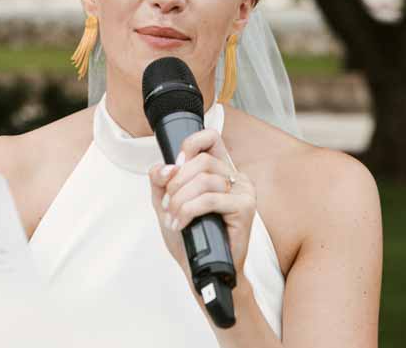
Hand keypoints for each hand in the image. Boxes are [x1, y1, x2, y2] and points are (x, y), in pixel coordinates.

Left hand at [148, 128, 255, 282]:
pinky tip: (181, 223)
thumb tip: (166, 167)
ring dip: (180, 200)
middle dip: (177, 183)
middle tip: (167, 205)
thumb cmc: (189, 235)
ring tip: (173, 217)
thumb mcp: (166, 201)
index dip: (190, 145)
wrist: (201, 268)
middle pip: (202, 161)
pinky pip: (210, 199)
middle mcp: (236, 176)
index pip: (210, 138)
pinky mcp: (245, 208)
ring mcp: (244, 191)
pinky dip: (188, 211)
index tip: (175, 168)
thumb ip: (160, 180)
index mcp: (220, 169)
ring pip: (205, 180)